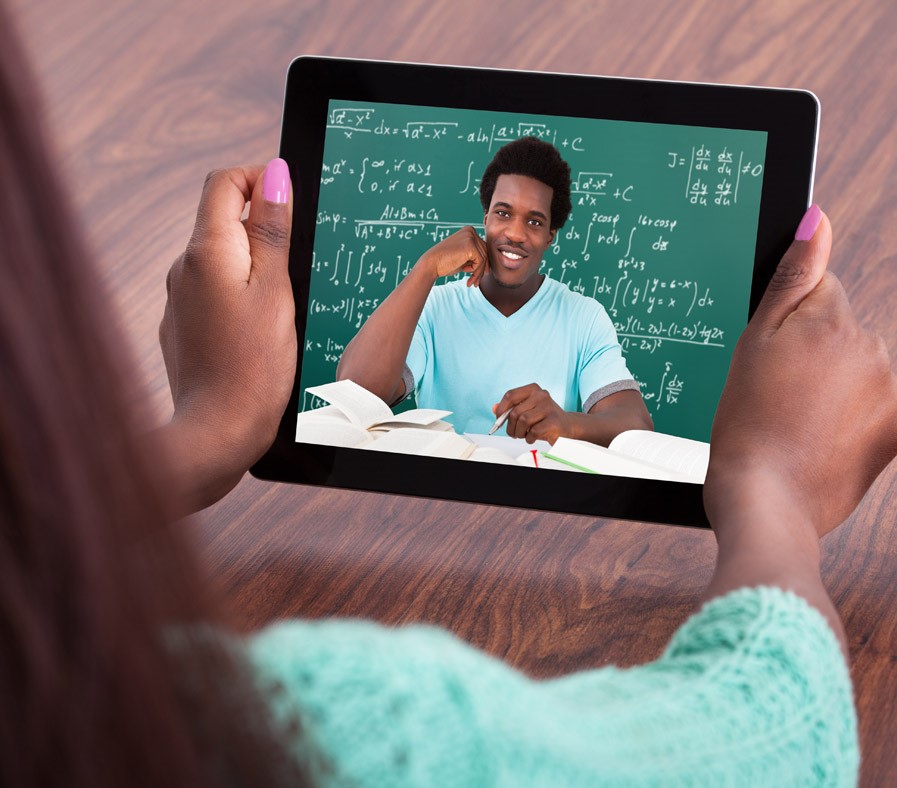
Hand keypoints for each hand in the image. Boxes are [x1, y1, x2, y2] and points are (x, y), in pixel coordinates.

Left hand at [159, 160, 295, 510]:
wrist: (218, 431)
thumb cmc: (255, 367)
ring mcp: (179, 298)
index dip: (261, 180)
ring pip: (220, 259)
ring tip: (282, 307)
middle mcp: (183, 268)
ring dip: (252, 267)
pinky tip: (258, 330)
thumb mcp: (277, 290)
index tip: (292, 205)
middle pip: (222, 220)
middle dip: (262, 230)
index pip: (225, 182)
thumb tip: (275, 174)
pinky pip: (212, 291)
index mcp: (207, 251)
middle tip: (298, 267)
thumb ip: (272, 230)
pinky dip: (237, 295)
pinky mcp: (182, 325)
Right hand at [419, 226, 488, 285]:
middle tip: (476, 282)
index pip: (482, 248)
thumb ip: (475, 256)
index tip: (477, 276)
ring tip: (471, 282)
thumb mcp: (463, 257)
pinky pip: (480, 261)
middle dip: (481, 269)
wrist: (431, 264)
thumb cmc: (445, 262)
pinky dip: (475, 271)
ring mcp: (471, 237)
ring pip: (484, 258)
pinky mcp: (471, 245)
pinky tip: (466, 274)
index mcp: (469, 231)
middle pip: (485, 253)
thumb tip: (489, 265)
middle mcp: (471, 231)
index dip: (482, 264)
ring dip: (478, 273)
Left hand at [493, 384, 570, 443]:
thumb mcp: (526, 411)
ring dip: (519, 433)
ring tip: (523, 435)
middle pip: (515, 412)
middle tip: (513, 433)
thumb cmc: (543, 419)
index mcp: (533, 389)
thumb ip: (510, 408)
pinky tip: (532, 437)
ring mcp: (549, 407)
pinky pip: (533, 431)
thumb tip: (494, 408)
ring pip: (523, 421)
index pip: (510, 395)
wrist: (567, 427)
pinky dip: (529, 438)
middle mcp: (541, 395)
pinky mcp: (554, 421)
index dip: (501, 409)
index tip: (499, 419)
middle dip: (510, 427)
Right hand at [705, 208, 896, 539]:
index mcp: (832, 320)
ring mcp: (889, 390)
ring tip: (794, 419)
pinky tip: (823, 435)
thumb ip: (791, 278)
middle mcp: (872, 348)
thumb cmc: (746, 427)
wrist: (766, 501)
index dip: (785, 321)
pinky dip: (854, 414)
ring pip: (856, 366)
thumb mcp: (752, 343)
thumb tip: (816, 220)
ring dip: (830, 384)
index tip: (769, 358)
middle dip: (811, 351)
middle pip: (839, 329)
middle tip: (776, 394)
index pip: (816, 289)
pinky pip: (877, 402)